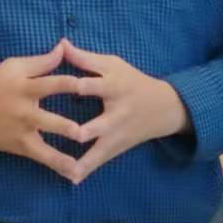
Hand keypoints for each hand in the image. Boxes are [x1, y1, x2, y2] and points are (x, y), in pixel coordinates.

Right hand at [0, 41, 85, 181]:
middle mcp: (24, 112)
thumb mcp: (13, 67)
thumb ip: (41, 61)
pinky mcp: (22, 147)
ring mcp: (23, 132)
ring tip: (83, 162)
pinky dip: (58, 166)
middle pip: (49, 120)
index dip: (72, 84)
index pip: (52, 84)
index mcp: (25, 88)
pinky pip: (42, 158)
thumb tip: (64, 47)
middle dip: (67, 126)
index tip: (92, 85)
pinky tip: (75, 173)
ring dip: (64, 154)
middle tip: (87, 131)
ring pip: (46, 145)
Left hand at [63, 38, 191, 183]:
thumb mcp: (112, 64)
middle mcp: (116, 113)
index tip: (65, 86)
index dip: (81, 85)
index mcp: (114, 87)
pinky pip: (99, 161)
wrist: (162, 107)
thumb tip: (60, 43)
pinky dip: (87, 170)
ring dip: (85, 161)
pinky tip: (72, 179)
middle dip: (87, 130)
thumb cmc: (131, 81)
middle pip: (101, 124)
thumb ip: (84, 58)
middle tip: (73, 135)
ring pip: (100, 150)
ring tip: (66, 169)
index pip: (96, 85)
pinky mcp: (116, 148)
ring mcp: (116, 134)